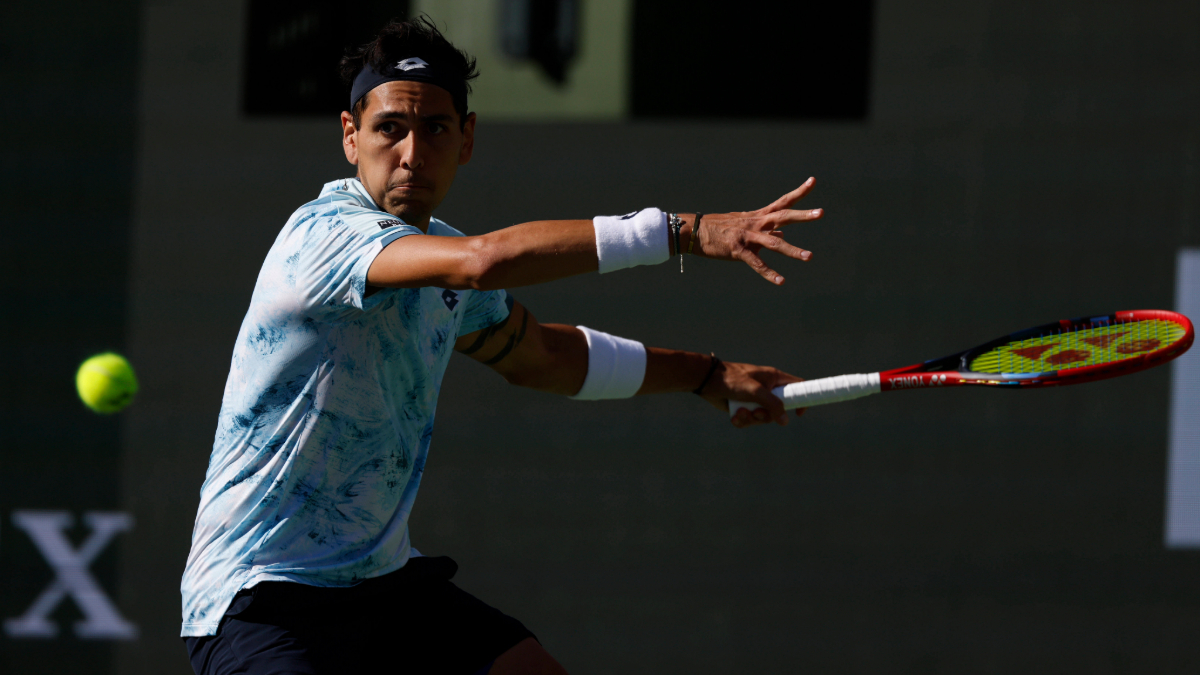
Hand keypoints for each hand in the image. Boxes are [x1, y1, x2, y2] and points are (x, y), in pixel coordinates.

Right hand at [690, 177, 822, 284]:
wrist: (694, 231)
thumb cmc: (720, 229)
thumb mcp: (745, 227)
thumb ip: (766, 232)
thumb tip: (782, 237)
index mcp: (758, 216)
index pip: (783, 202)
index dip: (799, 192)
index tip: (813, 181)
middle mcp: (756, 223)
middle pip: (783, 217)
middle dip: (803, 216)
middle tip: (821, 213)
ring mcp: (747, 236)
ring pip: (774, 243)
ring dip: (792, 250)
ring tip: (810, 257)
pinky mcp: (738, 250)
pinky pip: (757, 263)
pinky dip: (769, 273)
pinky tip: (781, 281)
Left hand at [695, 360, 806, 426]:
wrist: (708, 381)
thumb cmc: (733, 379)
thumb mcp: (756, 391)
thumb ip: (773, 405)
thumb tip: (785, 421)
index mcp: (774, 379)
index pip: (797, 386)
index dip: (802, 398)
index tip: (799, 413)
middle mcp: (767, 389)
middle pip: (778, 410)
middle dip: (766, 416)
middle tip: (756, 413)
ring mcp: (755, 399)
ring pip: (763, 417)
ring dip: (751, 419)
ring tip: (740, 413)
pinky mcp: (744, 407)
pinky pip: (750, 420)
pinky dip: (742, 421)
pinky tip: (734, 417)